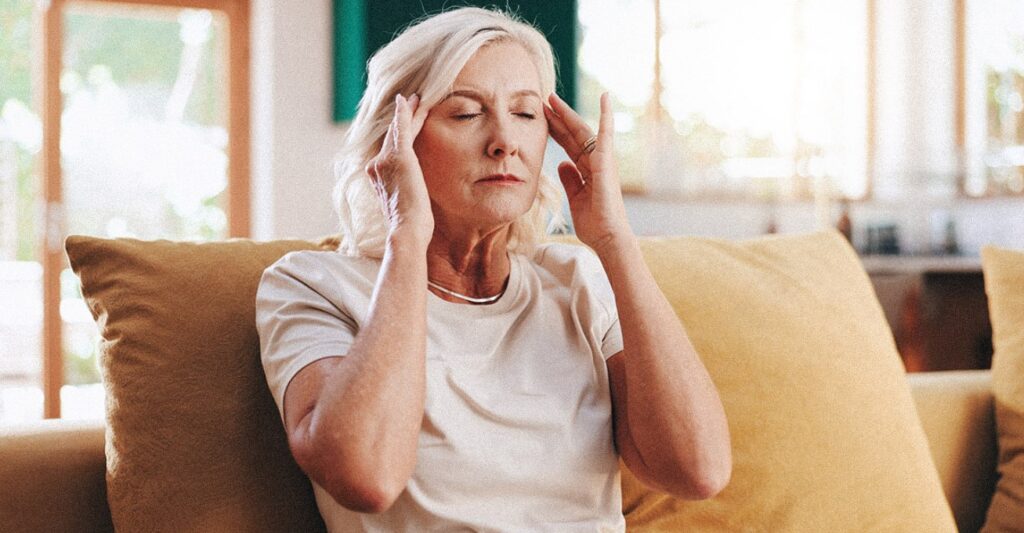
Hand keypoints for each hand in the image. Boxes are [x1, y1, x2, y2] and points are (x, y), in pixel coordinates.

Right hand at [366, 93, 432, 244]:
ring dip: (408, 113)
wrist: (407, 230)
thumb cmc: (411, 226)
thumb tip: (413, 194)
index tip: (403, 127)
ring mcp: (385, 160)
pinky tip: (407, 99)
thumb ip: (405, 193)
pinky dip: (404, 113)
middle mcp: (376, 166)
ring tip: (417, 98)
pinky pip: (402, 128)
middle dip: (402, 119)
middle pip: (393, 137)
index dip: (398, 137)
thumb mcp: (406, 206)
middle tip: (410, 102)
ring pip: (399, 130)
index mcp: (378, 177)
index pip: (390, 151)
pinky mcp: (400, 157)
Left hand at [545, 92, 631, 252]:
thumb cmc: (595, 223)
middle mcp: (595, 162)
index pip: (569, 144)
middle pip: (574, 134)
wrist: (607, 238)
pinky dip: (606, 116)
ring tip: (553, 98)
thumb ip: (570, 179)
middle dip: (559, 116)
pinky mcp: (606, 163)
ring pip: (583, 131)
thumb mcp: (575, 198)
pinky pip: (606, 135)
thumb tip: (562, 163)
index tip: (543, 116)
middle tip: (545, 98)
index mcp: (587, 170)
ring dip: (568, 114)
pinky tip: (605, 98)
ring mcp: (602, 161)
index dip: (556, 130)